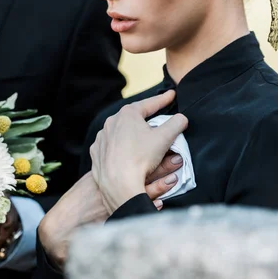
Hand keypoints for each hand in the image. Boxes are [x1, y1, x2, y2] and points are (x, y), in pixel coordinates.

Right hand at [39, 153, 182, 269]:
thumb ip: (108, 177)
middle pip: (138, 174)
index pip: (130, 161)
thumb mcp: (91, 185)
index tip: (166, 149)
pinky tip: (159, 204)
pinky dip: (145, 205)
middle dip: (159, 166)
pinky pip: (132, 209)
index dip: (149, 155)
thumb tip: (126, 169)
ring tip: (174, 180)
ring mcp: (111, 201)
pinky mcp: (113, 215)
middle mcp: (110, 187)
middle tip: (177, 158)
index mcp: (106, 176)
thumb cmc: (77, 205)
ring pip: (138, 191)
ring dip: (158, 185)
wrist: (62, 227)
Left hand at [90, 91, 187, 212]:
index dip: (163, 99)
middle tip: (157, 116)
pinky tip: (126, 152)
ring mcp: (101, 138)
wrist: (118, 183)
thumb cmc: (142, 158)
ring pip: (120, 132)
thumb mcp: (164, 138)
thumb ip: (176, 123)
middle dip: (145, 117)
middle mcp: (110, 123)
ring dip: (131, 133)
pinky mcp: (96, 153)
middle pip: (132, 117)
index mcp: (127, 114)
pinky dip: (119, 147)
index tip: (171, 95)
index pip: (149, 104)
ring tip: (142, 137)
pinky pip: (111, 146)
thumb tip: (181, 117)